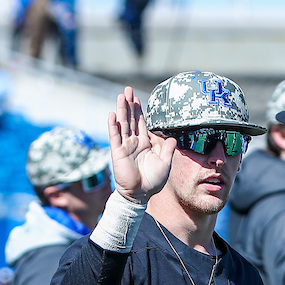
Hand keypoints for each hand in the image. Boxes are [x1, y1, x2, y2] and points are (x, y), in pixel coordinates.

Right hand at [107, 86, 174, 203]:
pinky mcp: (117, 152)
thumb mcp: (165, 163)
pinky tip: (112, 114)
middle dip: (129, 105)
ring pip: (123, 124)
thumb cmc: (152, 182)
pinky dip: (113, 125)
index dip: (139, 111)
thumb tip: (172, 137)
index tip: (137, 98)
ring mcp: (124, 147)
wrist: (140, 194)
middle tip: (128, 89)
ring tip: (121, 96)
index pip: (141, 124)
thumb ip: (167, 149)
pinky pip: (115, 136)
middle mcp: (133, 143)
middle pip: (130, 119)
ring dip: (121, 110)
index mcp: (144, 144)